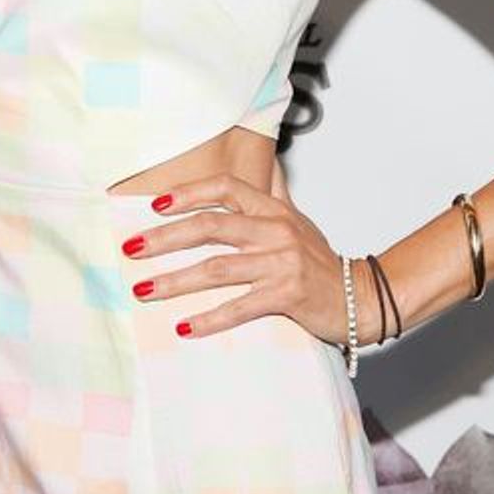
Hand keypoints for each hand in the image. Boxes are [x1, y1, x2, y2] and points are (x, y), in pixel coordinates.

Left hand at [124, 166, 376, 346]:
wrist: (362, 296)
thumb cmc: (320, 260)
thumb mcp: (296, 221)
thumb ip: (272, 194)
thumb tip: (254, 167)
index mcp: (274, 209)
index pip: (225, 188)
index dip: (188, 194)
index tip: (154, 205)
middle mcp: (276, 230)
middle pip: (210, 227)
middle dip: (165, 237)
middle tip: (131, 249)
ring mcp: (282, 262)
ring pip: (216, 268)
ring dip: (175, 281)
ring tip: (143, 290)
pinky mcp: (288, 295)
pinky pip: (240, 307)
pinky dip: (209, 318)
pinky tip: (183, 327)